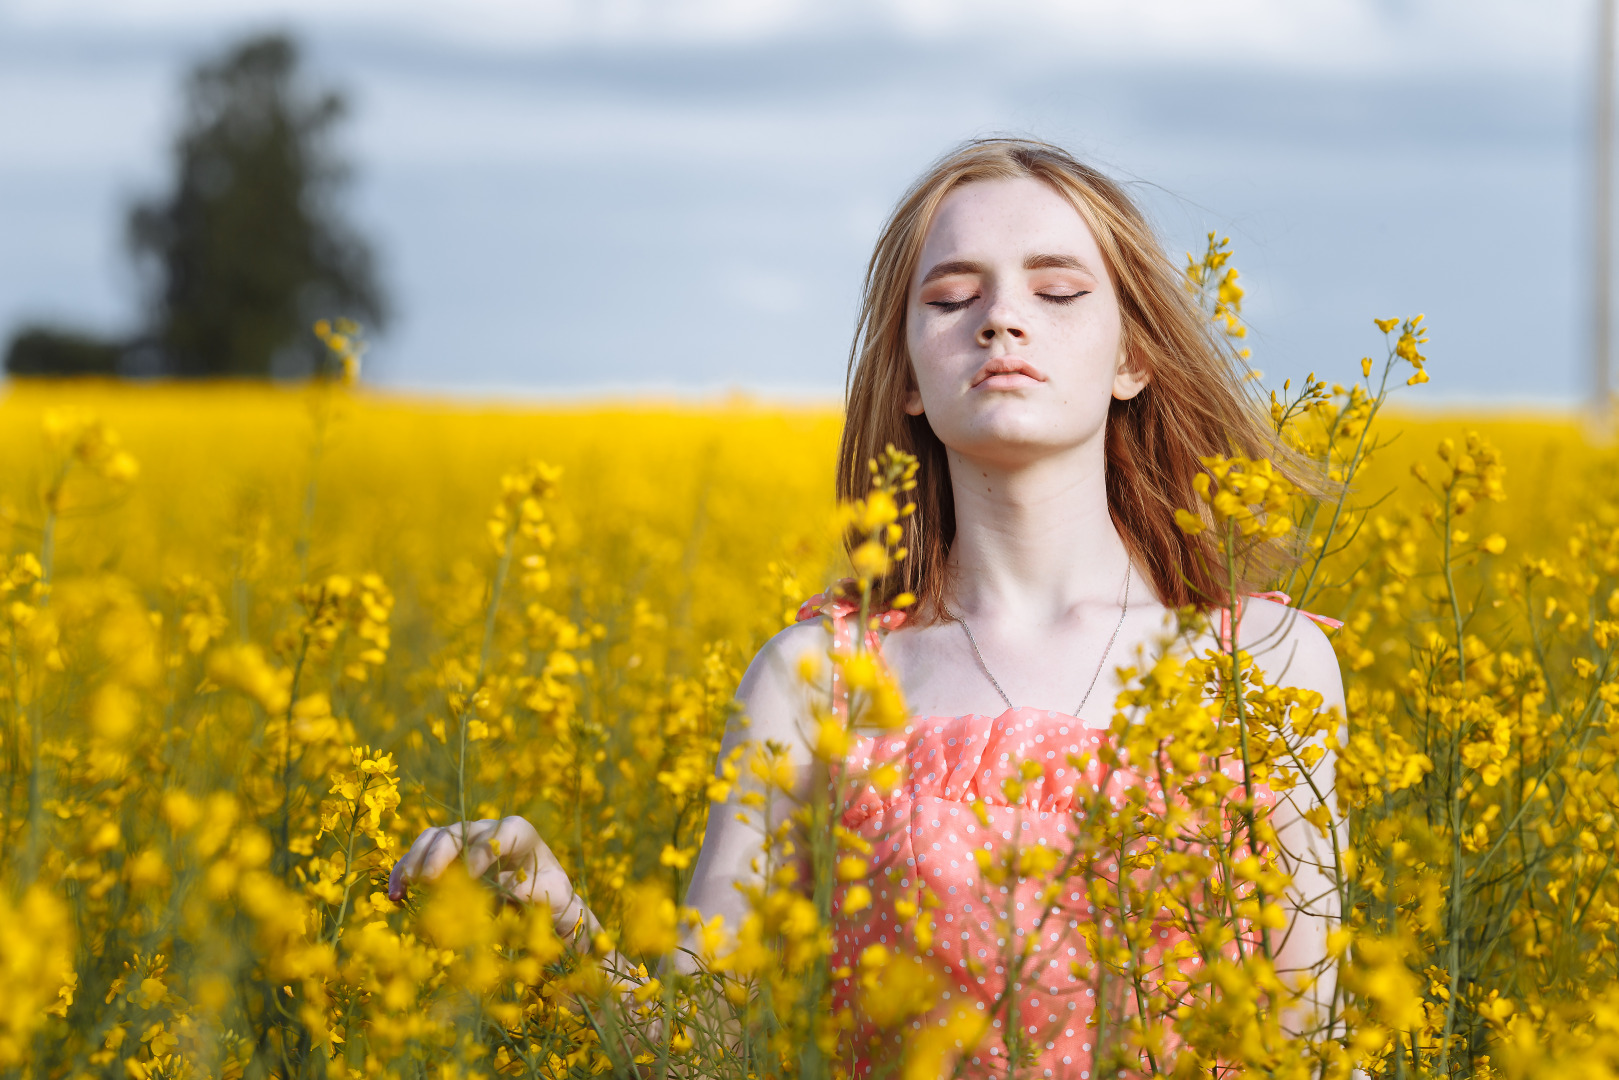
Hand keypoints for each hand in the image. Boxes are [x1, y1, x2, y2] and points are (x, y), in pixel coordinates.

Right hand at [386, 816, 573, 916]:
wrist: (538, 900)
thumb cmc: (550, 895)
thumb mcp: (555, 896)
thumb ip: (536, 892)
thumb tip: (510, 890)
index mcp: (520, 834)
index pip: (502, 833)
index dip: (483, 851)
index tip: (470, 878)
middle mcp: (489, 830)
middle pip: (460, 831)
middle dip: (441, 853)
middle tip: (428, 880)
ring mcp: (463, 841)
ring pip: (434, 839)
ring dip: (415, 862)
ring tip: (403, 889)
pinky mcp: (445, 858)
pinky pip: (419, 857)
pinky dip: (405, 874)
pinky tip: (396, 896)